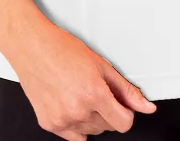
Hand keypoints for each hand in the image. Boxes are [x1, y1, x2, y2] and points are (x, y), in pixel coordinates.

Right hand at [4, 18, 156, 138]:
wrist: (32, 48)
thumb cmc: (63, 49)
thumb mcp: (101, 65)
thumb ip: (126, 90)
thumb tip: (147, 107)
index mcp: (94, 94)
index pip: (124, 123)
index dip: (126, 113)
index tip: (122, 104)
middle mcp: (78, 110)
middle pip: (108, 126)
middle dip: (108, 111)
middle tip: (97, 90)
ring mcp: (63, 120)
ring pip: (91, 132)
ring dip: (93, 119)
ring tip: (82, 94)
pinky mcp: (50, 125)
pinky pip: (74, 137)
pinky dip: (77, 125)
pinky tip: (72, 104)